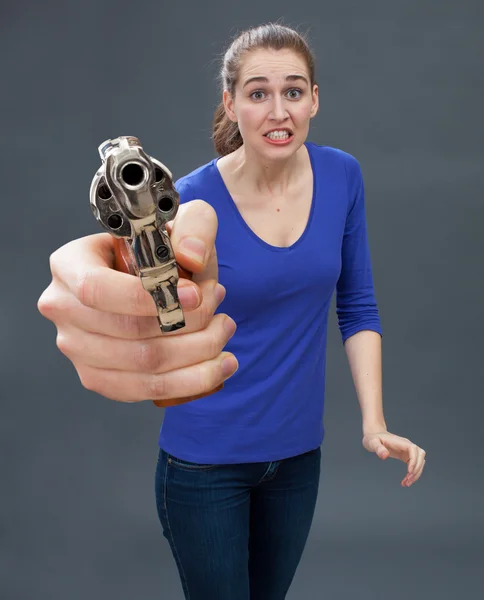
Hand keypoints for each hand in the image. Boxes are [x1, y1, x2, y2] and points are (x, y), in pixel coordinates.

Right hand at [37, 200, 238, 406]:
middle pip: (127, 334)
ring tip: (225, 333)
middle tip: (221, 314)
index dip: (149, 298)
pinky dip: (189, 383)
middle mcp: (64, 309)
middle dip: (188, 327)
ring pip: (142, 368)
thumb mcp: (181, 219)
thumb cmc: (161, 247)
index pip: (98, 290)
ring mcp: (77, 349)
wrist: (153, 277)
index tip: (197, 295)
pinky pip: (145, 391)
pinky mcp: (99, 378)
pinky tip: (218, 366)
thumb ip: (193, 226)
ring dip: (197, 356)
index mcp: (70, 265)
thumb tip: (191, 258)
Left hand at [362, 431, 426, 487]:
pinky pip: (414, 465)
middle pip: (420, 455)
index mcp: (400, 442)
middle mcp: (406, 445)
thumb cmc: (373, 438)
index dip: (414, 460)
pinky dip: (412, 473)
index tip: (409, 471)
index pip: (413, 449)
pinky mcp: (406, 455)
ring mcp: (407, 450)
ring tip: (407, 483)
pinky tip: (405, 481)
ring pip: (419, 461)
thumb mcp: (372, 443)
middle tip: (408, 480)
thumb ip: (378, 449)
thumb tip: (385, 456)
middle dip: (417, 469)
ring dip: (416, 473)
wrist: (374, 435)